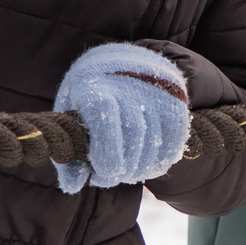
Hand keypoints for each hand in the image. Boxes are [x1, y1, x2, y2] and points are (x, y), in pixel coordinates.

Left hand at [54, 43, 191, 191]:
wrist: (122, 60)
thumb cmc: (89, 95)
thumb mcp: (69, 114)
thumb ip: (69, 152)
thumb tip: (74, 184)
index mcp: (94, 86)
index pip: (105, 118)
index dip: (107, 153)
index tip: (104, 172)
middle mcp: (128, 85)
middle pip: (134, 134)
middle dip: (125, 167)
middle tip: (115, 177)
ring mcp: (155, 92)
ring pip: (156, 139)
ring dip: (143, 167)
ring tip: (130, 174)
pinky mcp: (175, 101)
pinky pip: (175, 138)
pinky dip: (164, 159)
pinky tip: (151, 167)